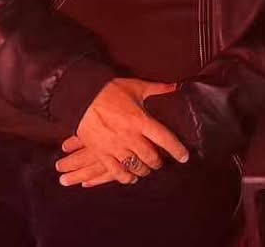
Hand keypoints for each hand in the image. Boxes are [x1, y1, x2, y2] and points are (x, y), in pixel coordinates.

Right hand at [61, 79, 184, 186]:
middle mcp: (130, 137)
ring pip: (135, 166)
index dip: (177, 150)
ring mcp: (115, 146)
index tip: (184, 157)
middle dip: (158, 162)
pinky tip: (130, 178)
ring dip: (143, 170)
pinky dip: (125, 177)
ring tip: (147, 169)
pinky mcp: (101, 152)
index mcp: (141, 121)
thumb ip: (158, 88)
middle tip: (160, 163)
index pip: (165, 139)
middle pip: (151, 157)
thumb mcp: (136, 86)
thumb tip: (176, 86)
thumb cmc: (109, 90)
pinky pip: (115, 171)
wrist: (81, 96)